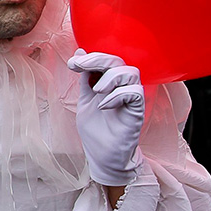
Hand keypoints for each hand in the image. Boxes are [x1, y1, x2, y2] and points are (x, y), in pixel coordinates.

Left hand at [68, 50, 144, 186]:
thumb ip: (84, 79)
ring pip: (130, 73)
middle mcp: (122, 88)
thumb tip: (79, 53)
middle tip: (81, 65)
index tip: (73, 63)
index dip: (91, 57)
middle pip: (119, 62)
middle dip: (98, 60)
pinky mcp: (137, 111)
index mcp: (109, 83)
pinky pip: (134, 93)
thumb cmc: (96, 130)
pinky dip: (117, 95)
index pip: (107, 60)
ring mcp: (130, 99)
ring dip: (109, 78)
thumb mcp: (84, 100)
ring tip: (95, 91)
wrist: (103, 156)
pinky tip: (103, 106)